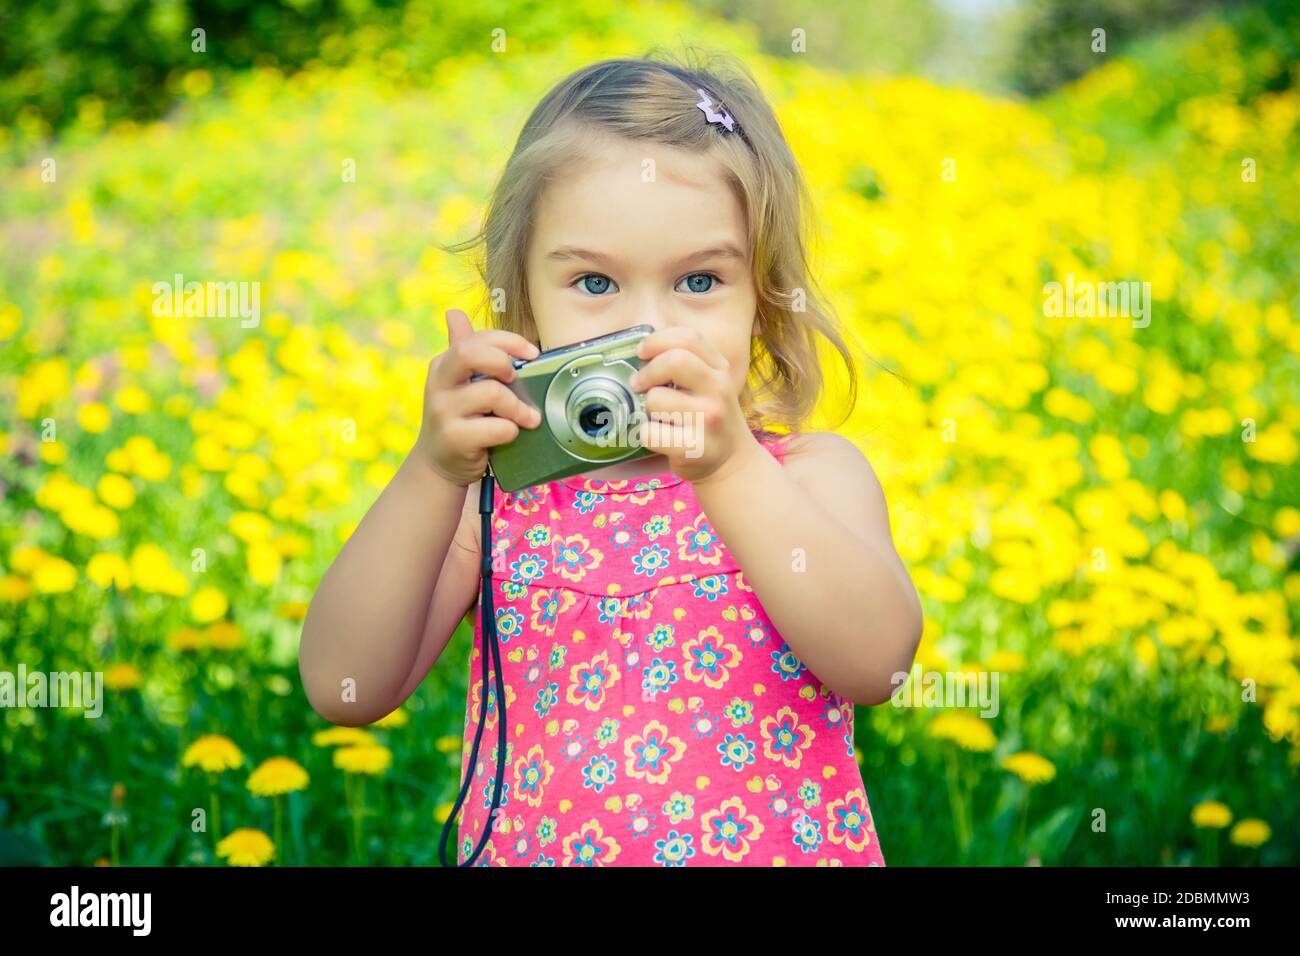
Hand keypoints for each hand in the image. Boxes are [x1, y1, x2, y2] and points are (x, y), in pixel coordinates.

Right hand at [412, 309, 542, 484]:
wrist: (438, 463)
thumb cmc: (458, 418)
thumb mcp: (457, 383)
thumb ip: (462, 349)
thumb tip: (454, 313)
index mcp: (444, 365)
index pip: (476, 339)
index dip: (508, 341)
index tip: (532, 353)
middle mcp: (439, 384)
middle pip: (470, 353)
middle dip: (502, 361)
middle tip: (517, 379)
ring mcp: (443, 411)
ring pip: (491, 393)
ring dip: (517, 407)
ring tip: (527, 418)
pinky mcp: (454, 438)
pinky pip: (496, 428)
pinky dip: (511, 431)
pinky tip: (509, 436)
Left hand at [628, 326, 759, 483]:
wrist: (733, 462)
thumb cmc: (709, 418)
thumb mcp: (710, 384)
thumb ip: (687, 363)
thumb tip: (642, 351)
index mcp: (720, 369)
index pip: (688, 338)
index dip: (657, 340)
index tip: (641, 352)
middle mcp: (719, 389)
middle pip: (674, 361)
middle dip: (647, 372)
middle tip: (638, 384)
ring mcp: (708, 418)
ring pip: (655, 399)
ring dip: (647, 409)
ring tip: (661, 418)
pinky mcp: (695, 447)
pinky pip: (650, 432)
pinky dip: (646, 435)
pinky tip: (661, 438)